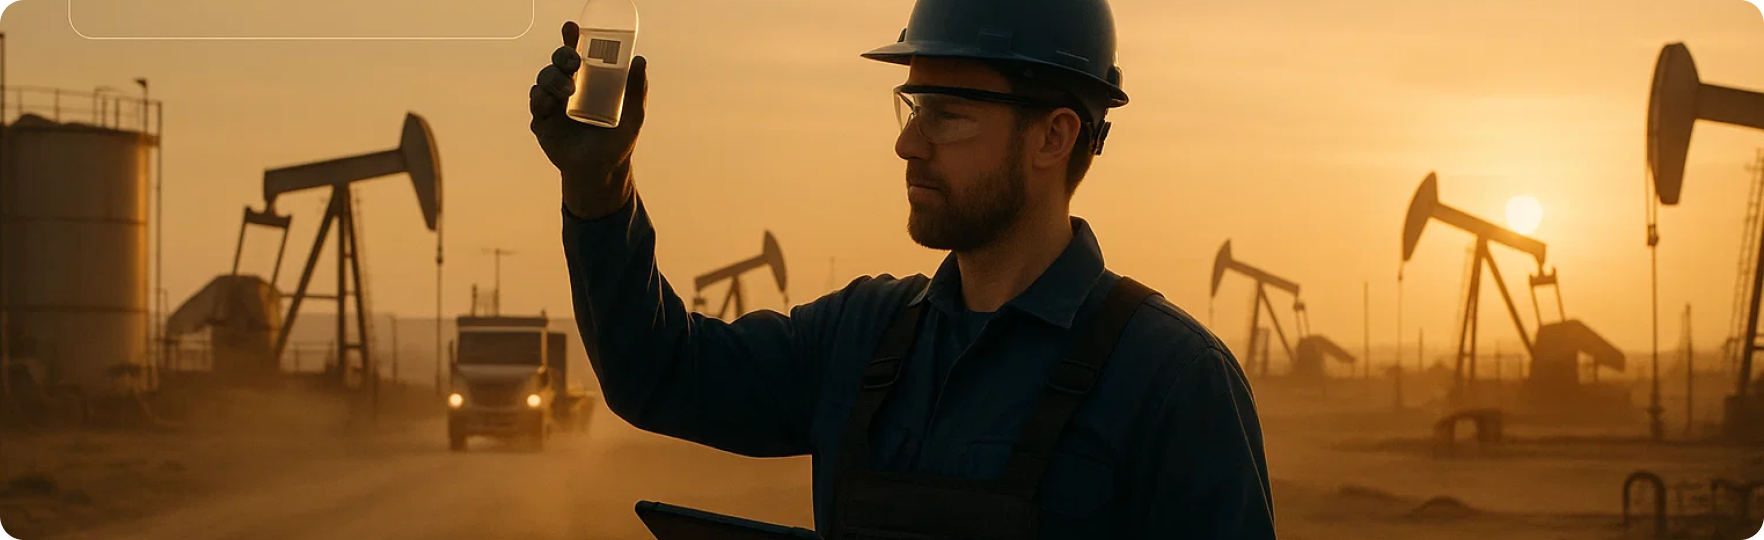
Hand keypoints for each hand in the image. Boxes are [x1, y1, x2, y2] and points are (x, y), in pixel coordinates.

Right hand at [530, 21, 648, 219]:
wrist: (601, 171)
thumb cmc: (618, 142)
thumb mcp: (633, 115)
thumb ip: (637, 90)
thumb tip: (640, 60)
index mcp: (588, 82)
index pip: (577, 54)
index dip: (572, 39)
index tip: (572, 28)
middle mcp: (568, 88)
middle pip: (557, 62)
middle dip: (562, 55)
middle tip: (574, 62)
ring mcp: (553, 104)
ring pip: (543, 79)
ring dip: (552, 79)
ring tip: (567, 90)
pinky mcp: (542, 122)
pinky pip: (535, 102)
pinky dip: (540, 99)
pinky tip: (549, 105)